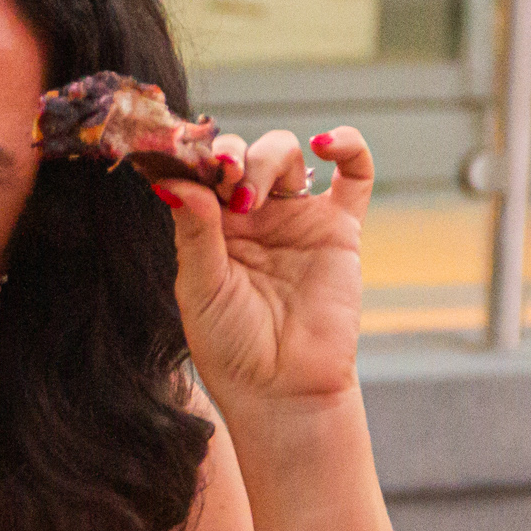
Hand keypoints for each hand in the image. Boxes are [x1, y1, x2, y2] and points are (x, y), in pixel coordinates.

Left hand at [150, 127, 373, 411]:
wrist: (284, 388)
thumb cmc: (233, 348)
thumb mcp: (201, 288)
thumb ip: (194, 233)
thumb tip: (175, 181)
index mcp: (212, 227)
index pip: (204, 172)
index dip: (199, 159)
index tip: (192, 163)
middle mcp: (253, 217)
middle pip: (244, 154)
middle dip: (234, 158)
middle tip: (229, 186)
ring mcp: (297, 218)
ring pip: (287, 154)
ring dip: (268, 157)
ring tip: (253, 196)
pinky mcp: (340, 228)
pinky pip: (354, 175)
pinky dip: (347, 145)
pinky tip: (326, 142)